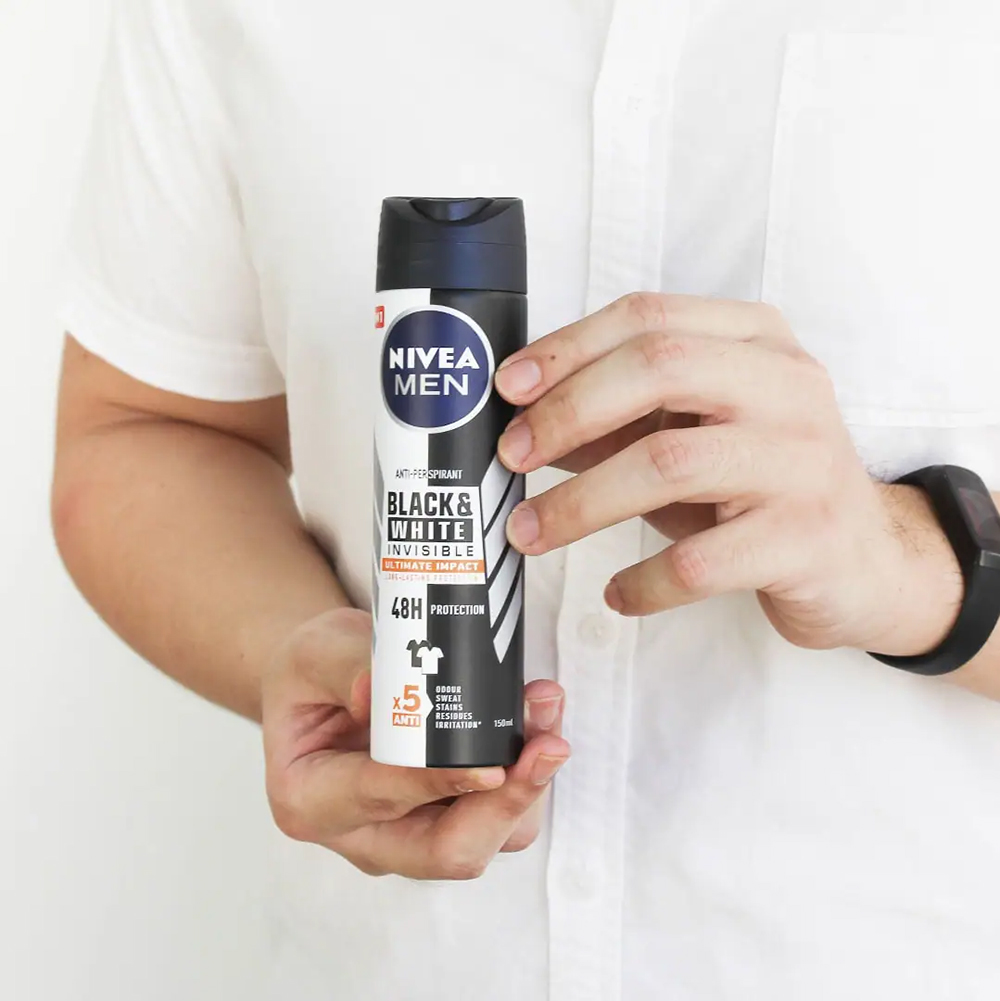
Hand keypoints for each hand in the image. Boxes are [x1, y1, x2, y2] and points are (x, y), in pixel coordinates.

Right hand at [262, 608, 569, 878]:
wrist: (326, 686)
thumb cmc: (313, 674)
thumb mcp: (313, 653)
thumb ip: (343, 666)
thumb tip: (378, 688)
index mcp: (311, 800)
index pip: (381, 798)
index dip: (439, 784)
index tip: (491, 767)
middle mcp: (362, 834)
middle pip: (446, 851)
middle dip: (506, 804)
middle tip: (549, 744)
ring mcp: (409, 835)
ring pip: (486, 839)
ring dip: (529, 785)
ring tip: (546, 708)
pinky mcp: (448, 820)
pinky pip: (500, 816)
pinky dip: (527, 774)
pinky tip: (539, 718)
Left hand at [494, 293, 962, 655]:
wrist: (867, 560)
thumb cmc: (761, 488)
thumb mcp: (692, 437)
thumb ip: (617, 422)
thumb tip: (524, 425)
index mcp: (756, 341)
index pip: (649, 317)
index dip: (567, 349)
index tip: (508, 390)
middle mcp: (786, 386)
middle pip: (660, 366)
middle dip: (568, 411)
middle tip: (513, 458)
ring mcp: (803, 461)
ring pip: (670, 462)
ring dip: (581, 503)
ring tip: (530, 533)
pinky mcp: (805, 539)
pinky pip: (701, 560)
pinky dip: (643, 580)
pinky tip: (619, 593)